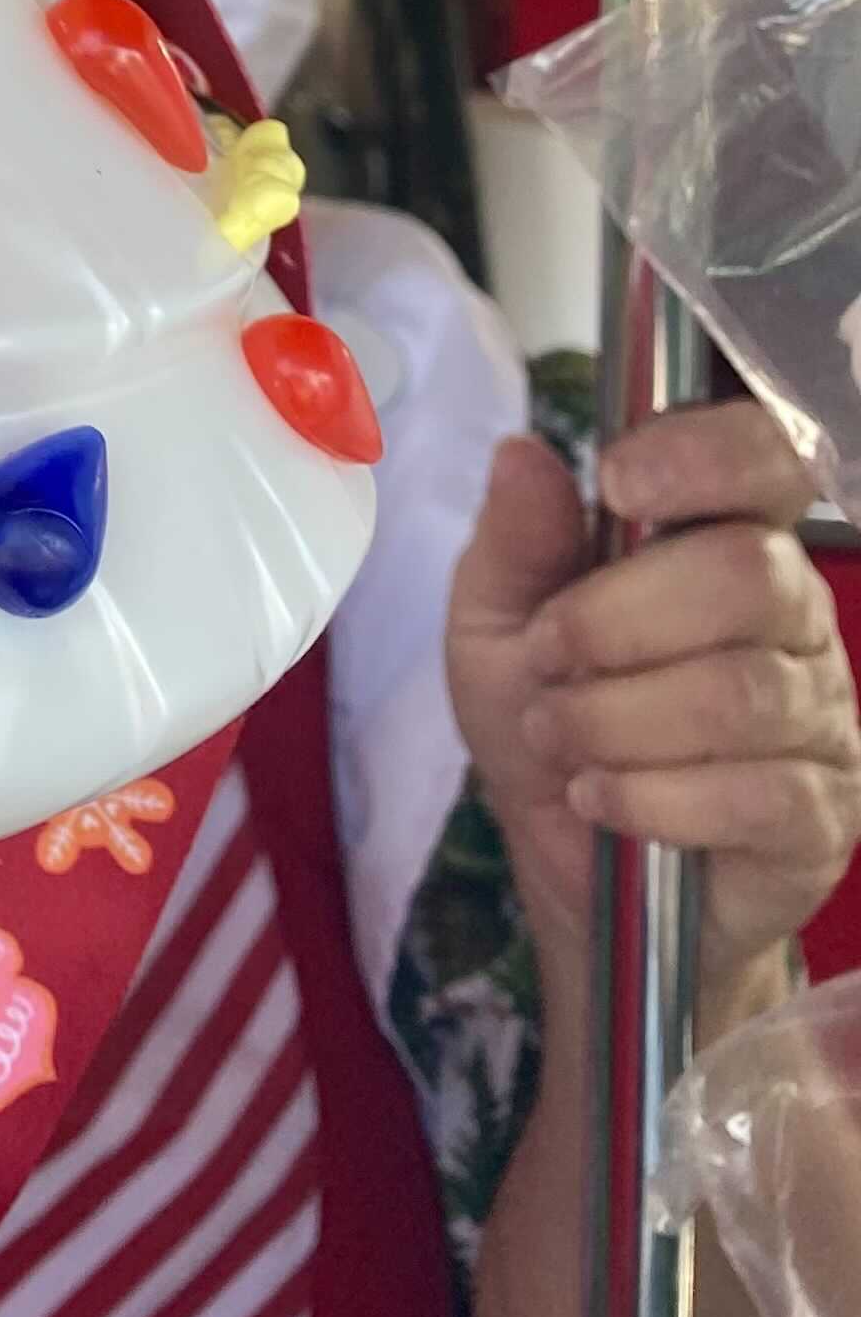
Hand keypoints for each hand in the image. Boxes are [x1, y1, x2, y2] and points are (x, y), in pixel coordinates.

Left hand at [447, 402, 860, 999]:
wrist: (573, 864)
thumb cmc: (545, 713)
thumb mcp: (494, 621)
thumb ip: (516, 540)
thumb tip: (522, 452)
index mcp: (723, 536)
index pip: (768, 456)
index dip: (708, 455)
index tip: (617, 481)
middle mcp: (792, 615)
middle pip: (746, 575)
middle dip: (617, 619)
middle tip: (548, 660)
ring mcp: (820, 716)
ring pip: (742, 693)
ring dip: (617, 718)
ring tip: (557, 737)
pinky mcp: (822, 816)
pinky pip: (758, 795)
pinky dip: (653, 797)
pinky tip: (602, 798)